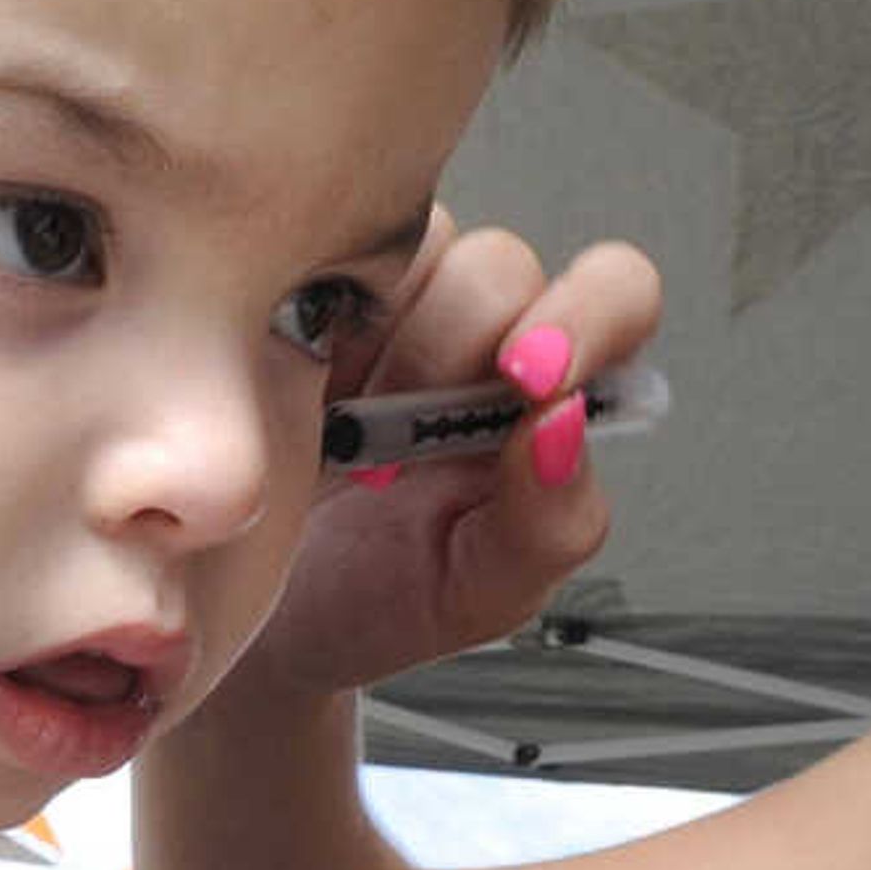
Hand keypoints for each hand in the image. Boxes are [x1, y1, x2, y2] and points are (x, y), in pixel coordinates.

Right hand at [246, 219, 663, 699]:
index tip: (525, 376)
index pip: (617, 295)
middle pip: (500, 266)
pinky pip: (314, 252)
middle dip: (446, 352)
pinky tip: (290, 393)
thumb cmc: (381, 601)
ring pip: (408, 247)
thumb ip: (550, 523)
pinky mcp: (305, 291)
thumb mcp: (480, 595)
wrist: (253, 622)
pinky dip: (301, 315)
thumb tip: (564, 426)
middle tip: (395, 446)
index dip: (584, 315)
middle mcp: (482, 333)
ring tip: (333, 432)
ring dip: (371, 341)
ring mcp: (392, 302)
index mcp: (552, 395)